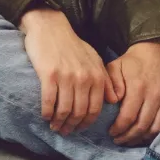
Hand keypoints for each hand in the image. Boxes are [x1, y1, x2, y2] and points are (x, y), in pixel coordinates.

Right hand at [20, 8, 116, 134]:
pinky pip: (49, 100)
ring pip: (64, 109)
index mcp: (97, 77)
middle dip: (72, 126)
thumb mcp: (94, 60)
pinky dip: (47, 112)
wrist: (50, 27)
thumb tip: (113, 100)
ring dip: (59, 122)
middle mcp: (84, 79)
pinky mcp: (48, 75)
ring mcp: (66, 77)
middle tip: (64, 131)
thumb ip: (105, 80)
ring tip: (54, 126)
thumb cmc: (71, 44)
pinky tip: (45, 116)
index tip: (78, 128)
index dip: (86, 123)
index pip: (95, 109)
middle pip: (79, 112)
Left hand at [107, 39, 159, 145]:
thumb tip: (113, 102)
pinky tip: (146, 134)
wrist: (155, 52)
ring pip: (156, 127)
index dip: (119, 128)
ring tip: (130, 139)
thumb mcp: (114, 67)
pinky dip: (157, 131)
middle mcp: (155, 96)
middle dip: (129, 136)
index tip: (111, 132)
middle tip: (118, 140)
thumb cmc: (131, 61)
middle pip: (143, 126)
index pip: (128, 116)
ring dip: (142, 137)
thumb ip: (112, 84)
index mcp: (138, 88)